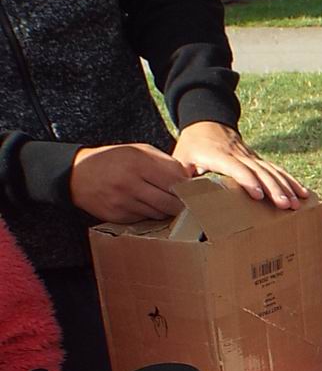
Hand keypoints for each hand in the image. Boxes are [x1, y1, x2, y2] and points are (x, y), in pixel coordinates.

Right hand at [70, 143, 189, 222]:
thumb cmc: (113, 159)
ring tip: (167, 202)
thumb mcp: (138, 150)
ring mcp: (123, 201)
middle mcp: (130, 183)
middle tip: (189, 203)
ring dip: (167, 210)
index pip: (175, 181)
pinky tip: (147, 205)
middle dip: (183, 204)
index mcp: (137, 162)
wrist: (77, 174)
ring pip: (160, 213)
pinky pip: (145, 219)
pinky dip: (150, 214)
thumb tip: (190, 178)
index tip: (196, 191)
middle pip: (171, 203)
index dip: (189, 189)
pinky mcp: (118, 216)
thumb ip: (165, 162)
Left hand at [173, 123, 307, 208]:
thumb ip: (181, 175)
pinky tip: (305, 194)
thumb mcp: (181, 158)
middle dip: (275, 189)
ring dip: (288, 187)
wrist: (206, 121)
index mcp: (218, 155)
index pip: (236, 168)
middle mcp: (239, 155)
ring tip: (299, 203)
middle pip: (261, 171)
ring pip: (273, 171)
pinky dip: (293, 182)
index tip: (258, 195)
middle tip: (287, 205)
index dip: (247, 181)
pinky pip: (278, 171)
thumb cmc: (192, 145)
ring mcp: (252, 157)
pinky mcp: (259, 160)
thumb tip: (178, 196)